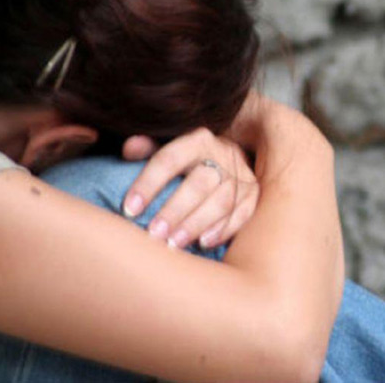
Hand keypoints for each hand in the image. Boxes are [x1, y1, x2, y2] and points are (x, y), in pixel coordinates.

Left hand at [120, 129, 258, 249]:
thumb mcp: (169, 147)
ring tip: (174, 244)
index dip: (149, 183)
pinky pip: (243, 213)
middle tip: (154, 234)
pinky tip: (204, 243)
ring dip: (197, 224)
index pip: (170, 159)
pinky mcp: (254, 195)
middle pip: (200, 183)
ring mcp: (242, 175)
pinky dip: (224, 230)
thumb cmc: (190, 159)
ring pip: (222, 201)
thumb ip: (148, 149)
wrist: (230, 158)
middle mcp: (223, 154)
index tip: (130, 208)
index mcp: (197, 140)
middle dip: (176, 210)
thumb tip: (129, 148)